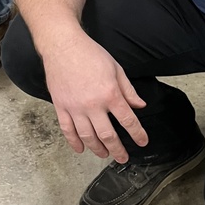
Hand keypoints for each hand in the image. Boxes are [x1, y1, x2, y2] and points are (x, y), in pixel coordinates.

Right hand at [43, 34, 148, 162]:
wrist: (63, 46)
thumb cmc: (91, 55)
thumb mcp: (116, 69)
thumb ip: (128, 90)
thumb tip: (140, 106)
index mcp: (110, 94)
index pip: (128, 120)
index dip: (137, 134)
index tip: (143, 142)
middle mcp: (93, 105)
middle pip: (108, 135)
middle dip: (118, 149)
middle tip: (123, 158)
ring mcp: (75, 108)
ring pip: (87, 136)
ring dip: (97, 149)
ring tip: (104, 154)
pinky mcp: (61, 107)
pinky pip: (67, 130)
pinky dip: (74, 142)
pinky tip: (80, 149)